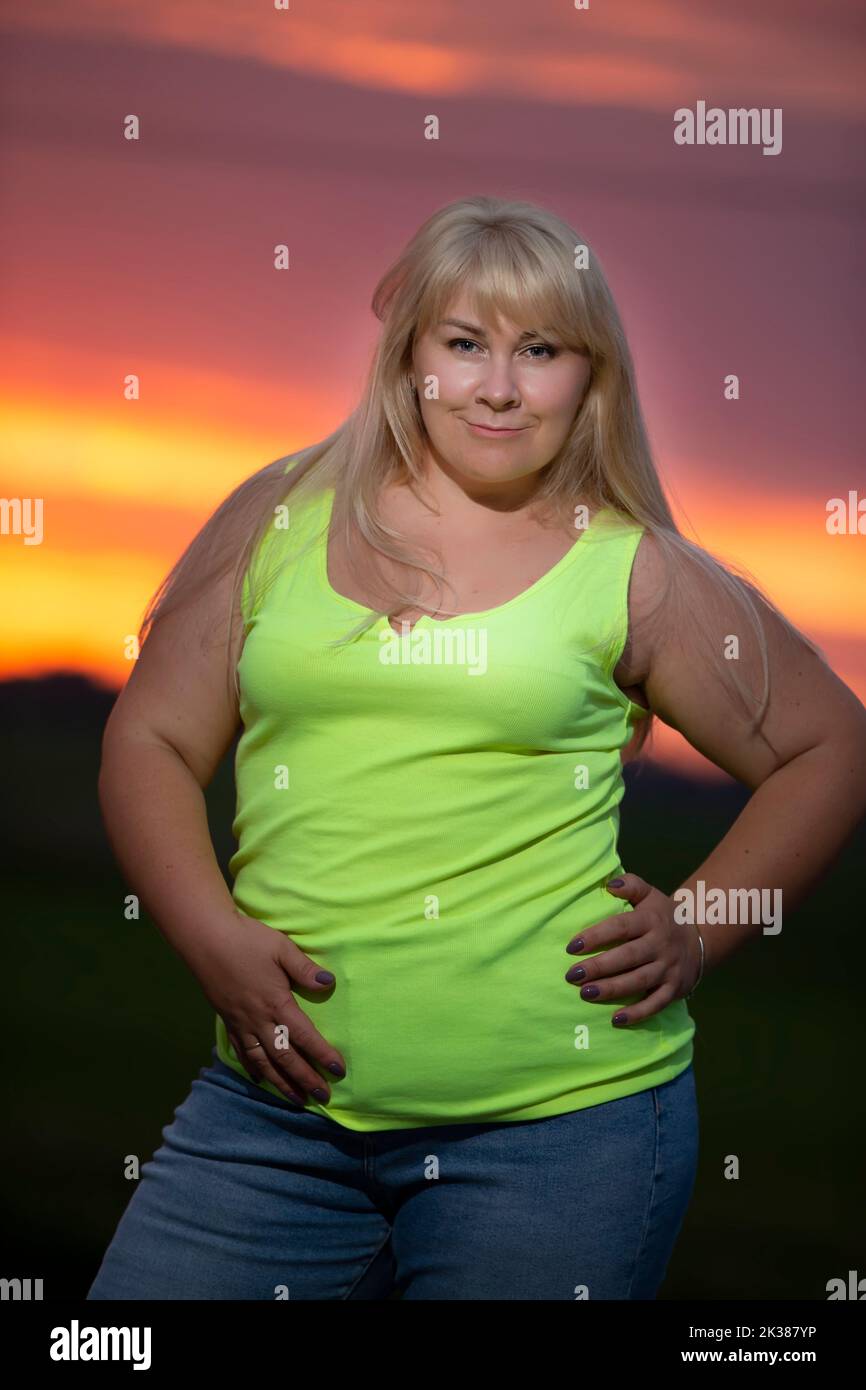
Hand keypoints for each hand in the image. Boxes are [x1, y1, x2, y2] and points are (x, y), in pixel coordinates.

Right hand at [189, 911, 346, 1104]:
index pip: (305, 1036)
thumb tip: (329, 984)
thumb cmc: (246, 940)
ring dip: (281, 1083)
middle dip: (305, 1079)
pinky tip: (259, 1079)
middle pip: (285, 1058)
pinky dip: (252, 1068)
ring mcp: (240, 1024)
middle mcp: (258, 1021)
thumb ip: (305, 969)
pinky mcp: (227, 1021)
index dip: (323, 1055)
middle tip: (323, 1097)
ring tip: (297, 1099)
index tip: (339, 1071)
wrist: (205, 938)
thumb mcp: (281, 948)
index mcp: (276, 1004)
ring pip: (263, 1062)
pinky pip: (241, 1052)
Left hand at [564, 873, 701, 1025]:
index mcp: (651, 920)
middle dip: (599, 967)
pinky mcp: (675, 989)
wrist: (700, 937)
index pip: (621, 927)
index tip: (571, 946)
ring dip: (612, 989)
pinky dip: (638, 1013)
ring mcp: (669, 968)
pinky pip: (656, 1003)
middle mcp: (661, 945)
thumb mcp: (651, 895)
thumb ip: (631, 886)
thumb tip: (610, 885)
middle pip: (628, 957)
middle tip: (572, 975)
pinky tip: (616, 1020)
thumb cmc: (662, 916)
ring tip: (585, 994)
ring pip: (639, 981)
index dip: (597, 936)